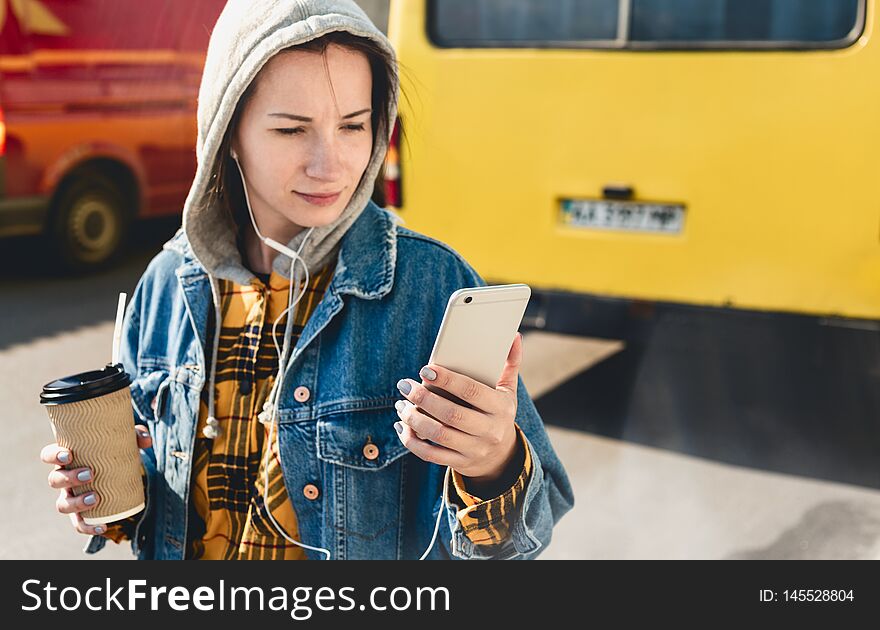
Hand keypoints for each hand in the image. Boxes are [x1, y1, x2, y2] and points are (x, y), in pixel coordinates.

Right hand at [40, 425, 151, 535]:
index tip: (69, 455)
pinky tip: (103, 526)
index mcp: (68, 458)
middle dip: (68, 478)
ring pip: (62, 504)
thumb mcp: (125, 440)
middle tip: (90, 474)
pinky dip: (88, 527)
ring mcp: (71, 496)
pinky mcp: (82, 513)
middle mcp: (65, 478)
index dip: (54, 456)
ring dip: (76, 503)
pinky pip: (79, 524)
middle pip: (54, 480)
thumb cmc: (115, 451)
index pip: (49, 455)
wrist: (121, 470)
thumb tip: (146, 440)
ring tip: (95, 498)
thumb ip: (136, 435)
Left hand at [394, 333, 522, 486]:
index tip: (426, 369)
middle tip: (405, 385)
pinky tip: (402, 426)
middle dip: (424, 399)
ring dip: (414, 419)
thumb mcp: (508, 390)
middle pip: (451, 415)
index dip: (447, 380)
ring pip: (438, 435)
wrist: (501, 455)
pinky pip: (430, 455)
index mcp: (501, 408)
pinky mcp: (460, 463)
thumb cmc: (499, 413)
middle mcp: (490, 431)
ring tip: (401, 404)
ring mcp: (474, 450)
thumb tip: (514, 336)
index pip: (472, 391)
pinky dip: (411, 441)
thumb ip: (510, 363)